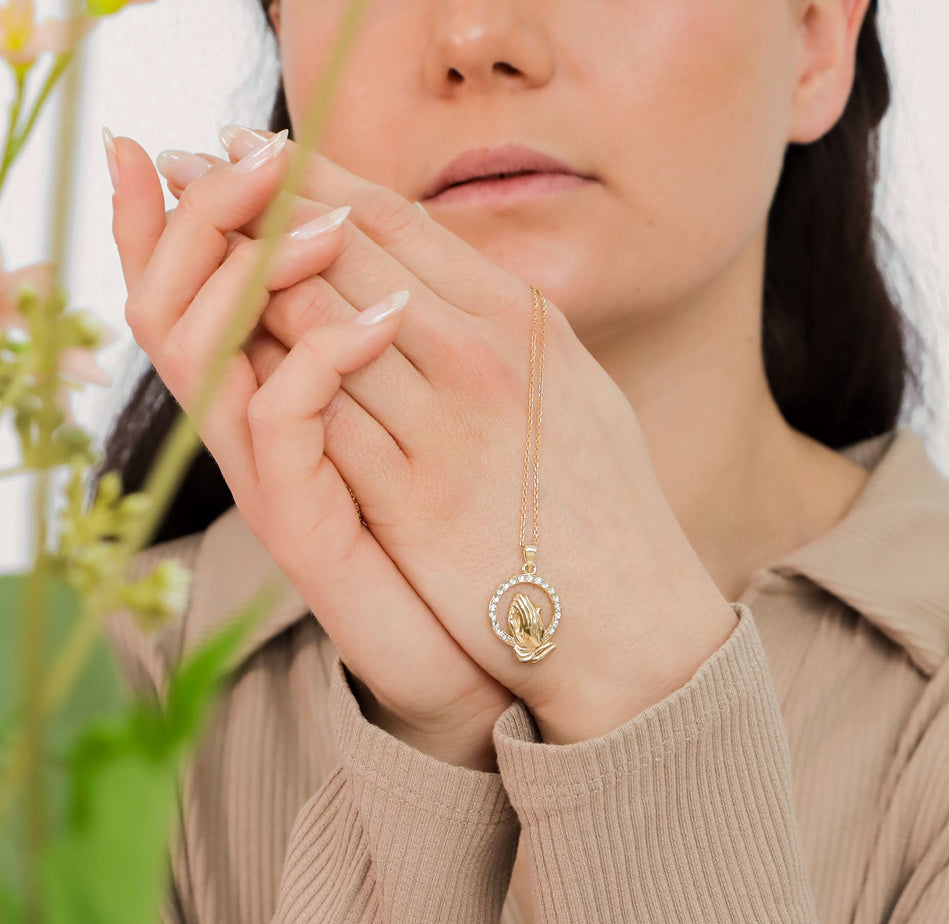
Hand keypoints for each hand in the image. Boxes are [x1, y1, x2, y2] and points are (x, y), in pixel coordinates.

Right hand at [107, 133, 516, 771]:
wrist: (479, 659)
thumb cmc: (460, 544)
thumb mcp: (428, 436)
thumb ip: (401, 361)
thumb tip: (411, 268)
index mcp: (292, 402)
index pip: (225, 291)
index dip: (209, 214)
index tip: (221, 137)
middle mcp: (267, 436)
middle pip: (194, 305)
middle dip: (210, 217)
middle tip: (241, 142)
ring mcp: (280, 481)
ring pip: (216, 354)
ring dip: (258, 269)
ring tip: (311, 208)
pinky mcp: (305, 527)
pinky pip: (286, 425)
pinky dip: (323, 358)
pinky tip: (388, 315)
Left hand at [158, 129, 739, 744]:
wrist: (631, 617)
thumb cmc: (606, 503)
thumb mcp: (575, 386)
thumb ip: (509, 327)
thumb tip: (446, 278)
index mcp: (523, 320)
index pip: (398, 219)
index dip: (317, 177)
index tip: (264, 154)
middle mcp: (482, 356)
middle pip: (345, 251)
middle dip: (259, 206)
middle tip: (194, 172)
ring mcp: (445, 426)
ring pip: (317, 322)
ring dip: (245, 278)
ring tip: (190, 248)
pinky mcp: (412, 500)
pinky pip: (319, 414)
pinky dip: (265, 370)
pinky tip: (221, 347)